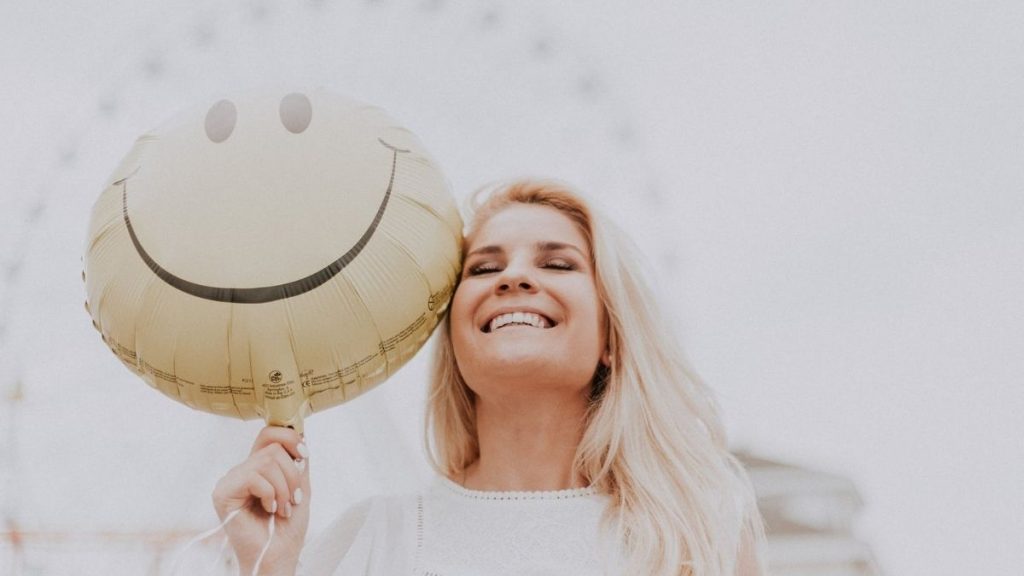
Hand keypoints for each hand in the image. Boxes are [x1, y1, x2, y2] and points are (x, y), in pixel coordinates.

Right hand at [212, 426, 310, 574]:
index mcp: (258, 466)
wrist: (279, 554)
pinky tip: (270, 509)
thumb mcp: (300, 485)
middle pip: (272, 447)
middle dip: (292, 474)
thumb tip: (300, 432)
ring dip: (284, 488)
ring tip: (283, 508)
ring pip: (266, 461)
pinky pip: (254, 477)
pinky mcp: (223, 493)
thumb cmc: (288, 526)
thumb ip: (298, 460)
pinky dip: (270, 494)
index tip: (304, 457)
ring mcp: (231, 480)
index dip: (290, 438)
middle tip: (293, 499)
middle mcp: (242, 470)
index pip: (269, 433)